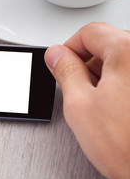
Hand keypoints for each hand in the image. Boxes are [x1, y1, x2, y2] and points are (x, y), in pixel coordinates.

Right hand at [44, 22, 129, 178]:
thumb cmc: (124, 146)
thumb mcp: (79, 103)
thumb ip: (64, 71)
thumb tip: (56, 55)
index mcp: (128, 53)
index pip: (90, 33)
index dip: (68, 48)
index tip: (59, 62)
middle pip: (107, 43)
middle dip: (85, 62)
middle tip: (73, 85)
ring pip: (120, 59)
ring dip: (101, 73)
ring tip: (94, 101)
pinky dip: (117, 82)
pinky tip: (110, 105)